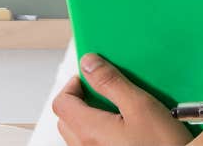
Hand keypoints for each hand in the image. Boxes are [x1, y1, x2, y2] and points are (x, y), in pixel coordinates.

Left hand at [51, 53, 192, 145]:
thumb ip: (111, 83)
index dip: (73, 84)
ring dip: (87, 117)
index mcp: (90, 130)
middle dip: (79, 100)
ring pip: (76, 133)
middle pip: (65, 118)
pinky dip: (97, 132)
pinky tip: (122, 129)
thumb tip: (89, 63)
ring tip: (115, 110)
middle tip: (102, 90)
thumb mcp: (140, 106)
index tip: (91, 76)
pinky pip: (89, 144)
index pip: (61, 102)